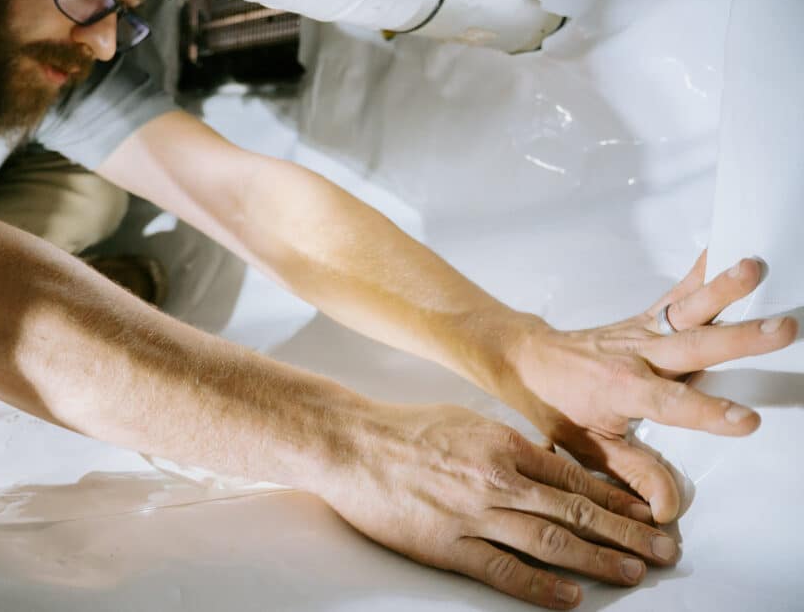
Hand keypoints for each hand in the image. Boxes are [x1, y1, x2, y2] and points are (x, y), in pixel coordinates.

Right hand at [321, 403, 678, 608]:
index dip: (618, 499)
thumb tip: (547, 467)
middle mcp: (497, 478)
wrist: (351, 444)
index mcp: (503, 444)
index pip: (575, 477)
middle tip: (665, 550)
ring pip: (549, 540)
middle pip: (575, 509)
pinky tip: (570, 597)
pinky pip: (502, 570)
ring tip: (634, 574)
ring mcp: (472, 513)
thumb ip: (509, 445)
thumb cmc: (405, 429)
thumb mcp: (467, 422)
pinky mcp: (446, 544)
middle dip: (626, 533)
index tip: (649, 514)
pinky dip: (539, 586)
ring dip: (597, 559)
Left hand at [489, 253, 797, 522]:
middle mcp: (637, 356)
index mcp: (623, 391)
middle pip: (693, 346)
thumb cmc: (560, 406)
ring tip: (754, 267)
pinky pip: (678, 291)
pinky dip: (701, 270)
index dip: (708, 414)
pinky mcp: (646, 318)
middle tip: (783, 328)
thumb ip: (634, 475)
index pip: (672, 405)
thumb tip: (668, 509)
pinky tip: (726, 249)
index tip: (748, 421)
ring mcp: (643, 332)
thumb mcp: (590, 449)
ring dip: (722, 288)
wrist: (529, 361)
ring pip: (687, 309)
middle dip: (739, 338)